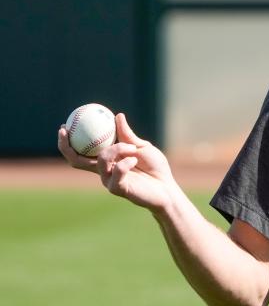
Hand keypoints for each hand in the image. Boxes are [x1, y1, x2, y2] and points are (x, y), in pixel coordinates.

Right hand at [59, 113, 179, 212]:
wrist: (167, 187)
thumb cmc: (155, 167)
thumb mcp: (142, 147)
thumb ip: (128, 135)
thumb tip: (117, 115)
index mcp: (106, 161)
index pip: (80, 152)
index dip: (68, 141)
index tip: (64, 125)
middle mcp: (103, 171)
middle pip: (76, 161)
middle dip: (67, 146)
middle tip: (67, 131)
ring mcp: (108, 180)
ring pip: (101, 161)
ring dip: (117, 149)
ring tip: (132, 148)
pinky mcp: (117, 189)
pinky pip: (116, 172)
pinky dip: (126, 163)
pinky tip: (135, 159)